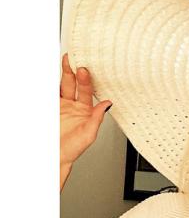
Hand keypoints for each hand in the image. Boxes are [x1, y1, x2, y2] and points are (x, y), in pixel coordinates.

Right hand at [60, 52, 111, 189]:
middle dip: (74, 72)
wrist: (56, 156)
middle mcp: (74, 105)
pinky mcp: (51, 107)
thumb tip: (107, 104)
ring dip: (64, 74)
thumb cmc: (74, 149)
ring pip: (63, 85)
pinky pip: (51, 93)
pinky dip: (51, 84)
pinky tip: (53, 75)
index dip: (86, 81)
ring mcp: (61, 105)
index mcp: (86, 110)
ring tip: (66, 62)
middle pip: (74, 84)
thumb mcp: (89, 134)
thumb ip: (97, 117)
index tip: (85, 71)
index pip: (87, 91)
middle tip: (75, 61)